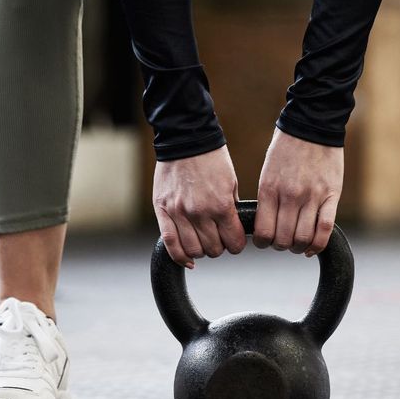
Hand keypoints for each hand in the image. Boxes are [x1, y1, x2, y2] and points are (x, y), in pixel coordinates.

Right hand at [153, 145, 246, 268]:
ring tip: (203, 242)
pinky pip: (170, 243)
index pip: (233, 242)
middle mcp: (200, 212)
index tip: (235, 242)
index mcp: (221, 205)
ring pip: (193, 250)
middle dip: (219, 247)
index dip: (237, 245)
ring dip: (201, 251)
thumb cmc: (211, 159)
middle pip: (213, 249)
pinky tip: (188, 259)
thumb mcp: (231, 182)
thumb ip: (231, 208)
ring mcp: (179, 213)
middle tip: (219, 239)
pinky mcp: (163, 211)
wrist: (185, 139)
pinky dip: (180, 257)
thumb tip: (233, 228)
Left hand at [254, 129, 343, 256]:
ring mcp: (312, 196)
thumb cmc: (287, 149)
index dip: (263, 243)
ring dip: (299, 247)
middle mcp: (290, 196)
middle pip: (283, 239)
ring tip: (298, 244)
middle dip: (281, 246)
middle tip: (283, 243)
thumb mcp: (268, 172)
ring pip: (303, 238)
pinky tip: (313, 247)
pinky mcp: (331, 195)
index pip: (263, 232)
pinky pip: (325, 229)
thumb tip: (266, 225)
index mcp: (269, 189)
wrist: (312, 125)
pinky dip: (318, 244)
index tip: (265, 242)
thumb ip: (268, 199)